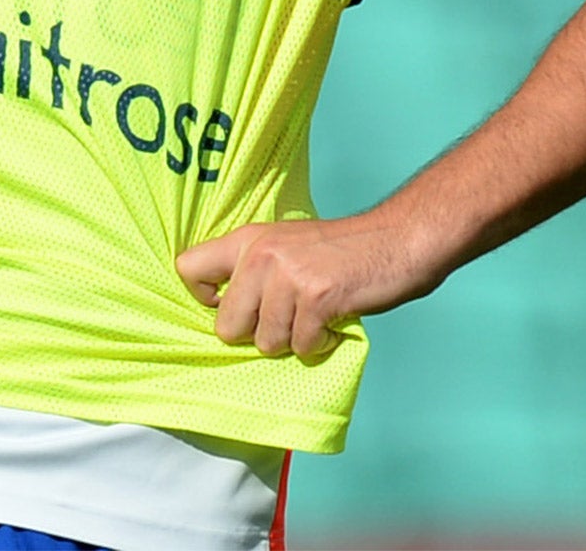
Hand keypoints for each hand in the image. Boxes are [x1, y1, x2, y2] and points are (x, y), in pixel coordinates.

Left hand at [175, 214, 434, 358]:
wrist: (397, 240)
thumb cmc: (341, 251)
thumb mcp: (286, 244)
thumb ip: (254, 269)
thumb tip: (224, 312)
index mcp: (247, 239)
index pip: (187, 269)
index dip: (205, 299)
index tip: (232, 305)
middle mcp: (260, 254)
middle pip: (226, 326)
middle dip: (256, 334)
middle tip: (287, 319)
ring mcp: (288, 276)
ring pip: (266, 342)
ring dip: (292, 340)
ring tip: (314, 316)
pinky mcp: (317, 298)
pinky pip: (301, 346)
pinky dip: (319, 344)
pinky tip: (332, 323)